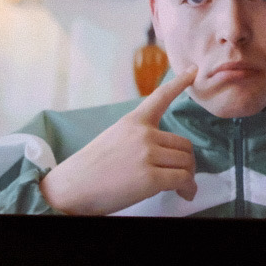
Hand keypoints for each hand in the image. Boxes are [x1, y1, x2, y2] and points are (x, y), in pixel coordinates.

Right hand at [40, 67, 197, 214]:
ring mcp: (147, 155)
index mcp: (132, 121)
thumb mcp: (114, 140)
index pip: (160, 97)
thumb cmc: (91, 168)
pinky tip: (184, 194)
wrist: (72, 188)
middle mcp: (143, 134)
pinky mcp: (151, 178)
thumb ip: (139, 139)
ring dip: (188, 177)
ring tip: (182, 188)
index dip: (179, 83)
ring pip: (186, 163)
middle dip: (186, 162)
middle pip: (184, 144)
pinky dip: (188, 189)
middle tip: (182, 177)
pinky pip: (183, 179)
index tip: (193, 70)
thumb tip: (164, 155)